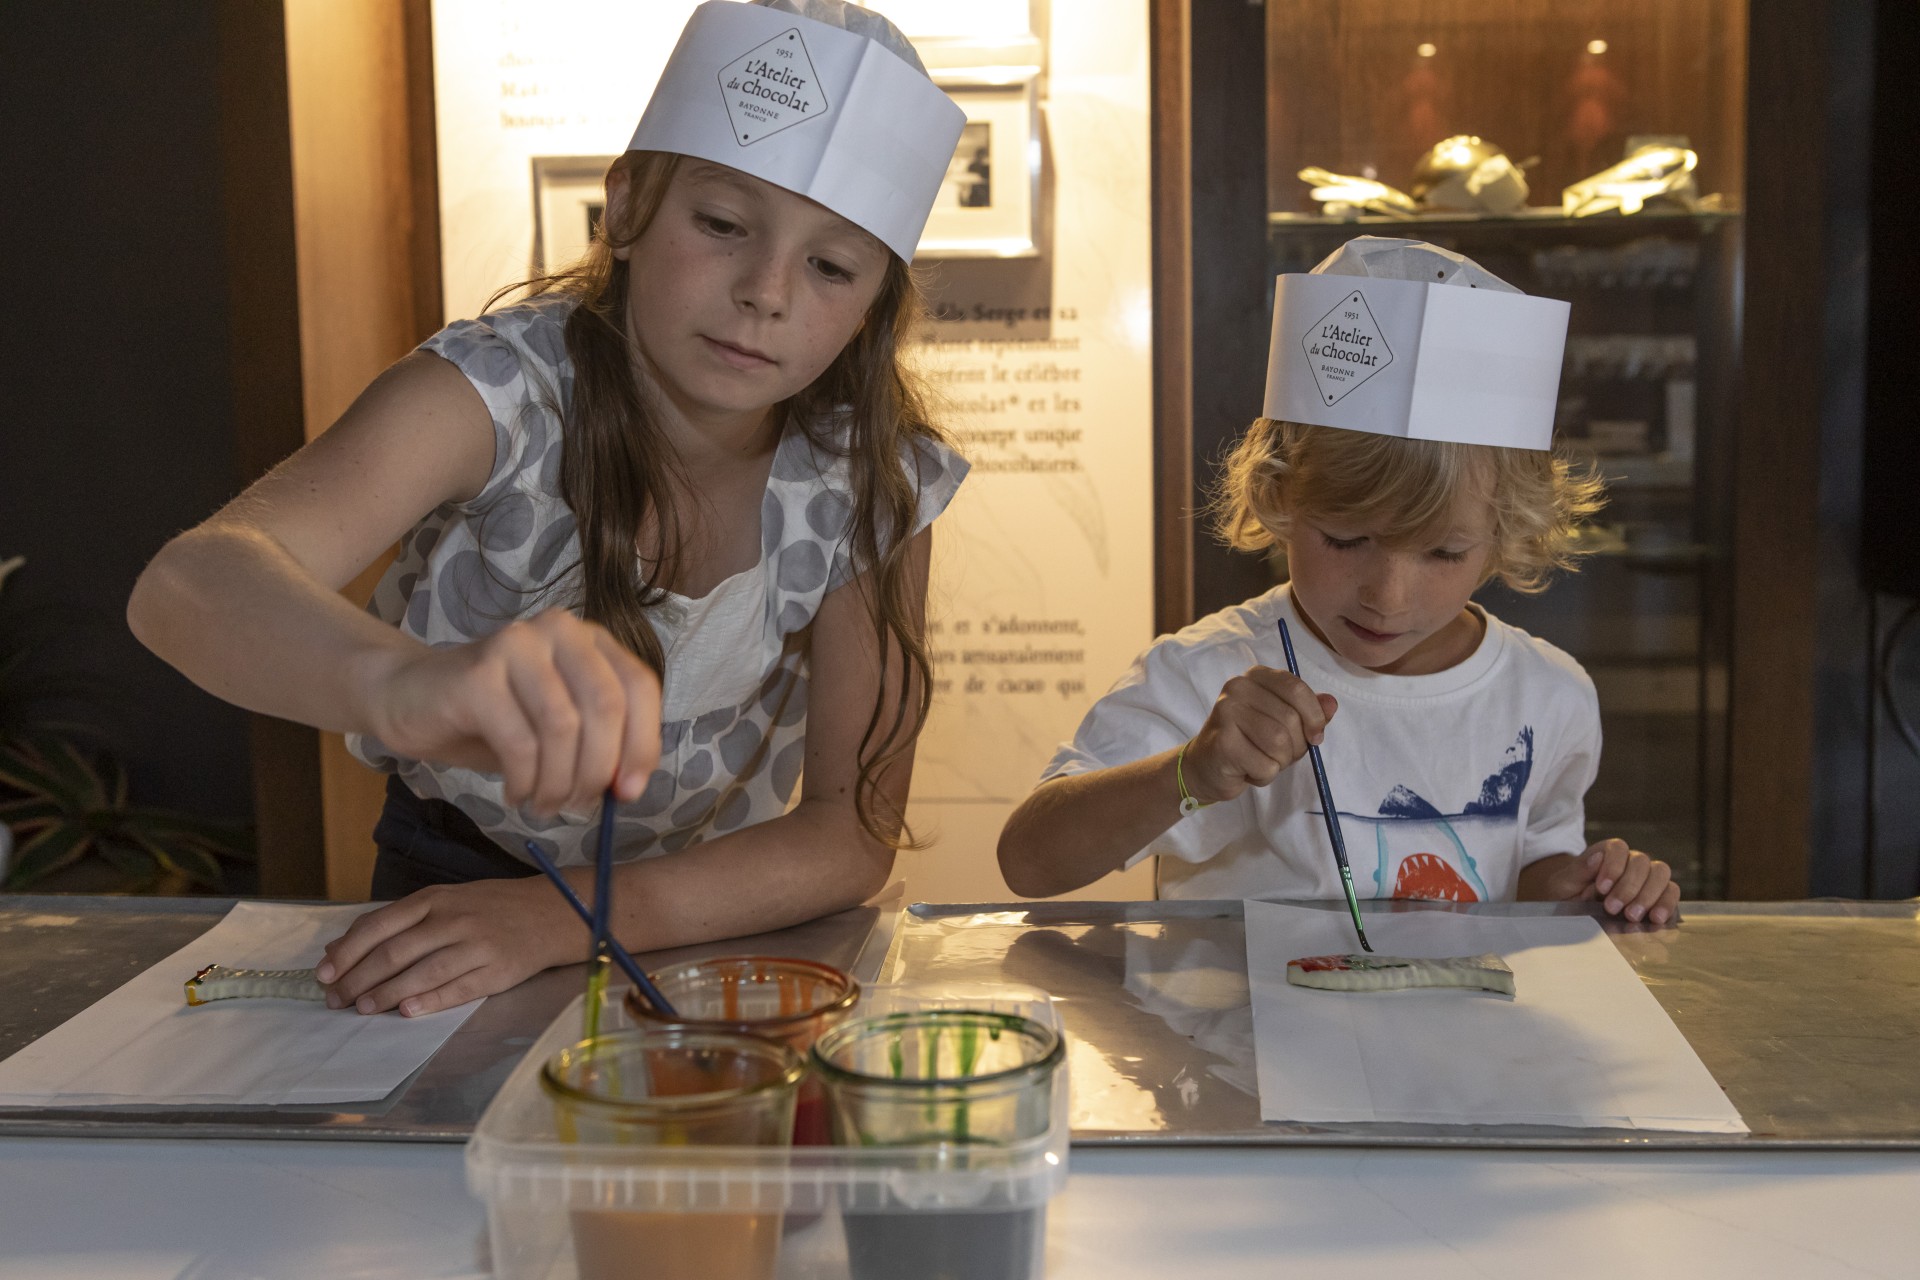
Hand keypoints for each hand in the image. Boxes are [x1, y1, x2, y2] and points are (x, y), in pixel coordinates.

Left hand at [317, 877, 579, 1015]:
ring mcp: (477, 945)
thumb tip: (339, 948)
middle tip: (336, 1000)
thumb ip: (394, 922)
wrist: (552, 912)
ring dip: (386, 993)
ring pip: (422, 971)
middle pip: (396, 952)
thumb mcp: (443, 901)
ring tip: (363, 1009)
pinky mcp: (498, 970)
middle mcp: (454, 919)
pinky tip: (406, 1011)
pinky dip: (429, 1001)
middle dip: (359, 978)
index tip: (324, 974)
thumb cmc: (490, 907)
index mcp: (435, 898)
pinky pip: (458, 988)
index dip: (349, 951)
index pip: (381, 925)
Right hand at [366, 609, 660, 814]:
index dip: (642, 745)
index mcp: (590, 639)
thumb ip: (601, 746)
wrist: (410, 699)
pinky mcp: (477, 675)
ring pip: (563, 728)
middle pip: (606, 707)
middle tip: (579, 806)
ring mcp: (516, 645)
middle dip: (598, 770)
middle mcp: (558, 630)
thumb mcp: (560, 732)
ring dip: (559, 783)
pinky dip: (525, 782)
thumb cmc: (495, 719)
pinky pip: (520, 743)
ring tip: (544, 804)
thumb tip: (630, 787)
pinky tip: (516, 794)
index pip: (639, 687)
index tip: (628, 793)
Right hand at [1180, 666, 1338, 804]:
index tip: (1316, 736)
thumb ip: (1308, 711)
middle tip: (1280, 755)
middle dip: (1296, 747)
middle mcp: (1237, 688)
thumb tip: (1331, 703)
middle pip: (1290, 719)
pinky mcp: (1222, 742)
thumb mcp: (1284, 723)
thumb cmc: (1249, 742)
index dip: (1314, 717)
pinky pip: (1265, 765)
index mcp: (1256, 677)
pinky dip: (1264, 776)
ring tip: (1263, 762)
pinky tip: (1249, 770)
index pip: (1297, 689)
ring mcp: (1226, 713)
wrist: (1206, 766)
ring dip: (1280, 762)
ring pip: (1279, 743)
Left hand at [1534, 838, 1679, 924]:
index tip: (1601, 888)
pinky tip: (1656, 919)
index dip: (1613, 866)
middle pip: (1642, 862)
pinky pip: (1671, 892)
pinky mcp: (1659, 896)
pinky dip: (1667, 904)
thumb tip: (1597, 858)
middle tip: (1613, 908)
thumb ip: (1578, 870)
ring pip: (1661, 874)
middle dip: (1628, 887)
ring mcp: (1647, 878)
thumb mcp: (1563, 884)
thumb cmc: (1568, 894)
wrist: (1573, 912)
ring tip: (1633, 916)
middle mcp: (1631, 861)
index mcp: (1607, 853)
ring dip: (1649, 896)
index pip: (1618, 848)